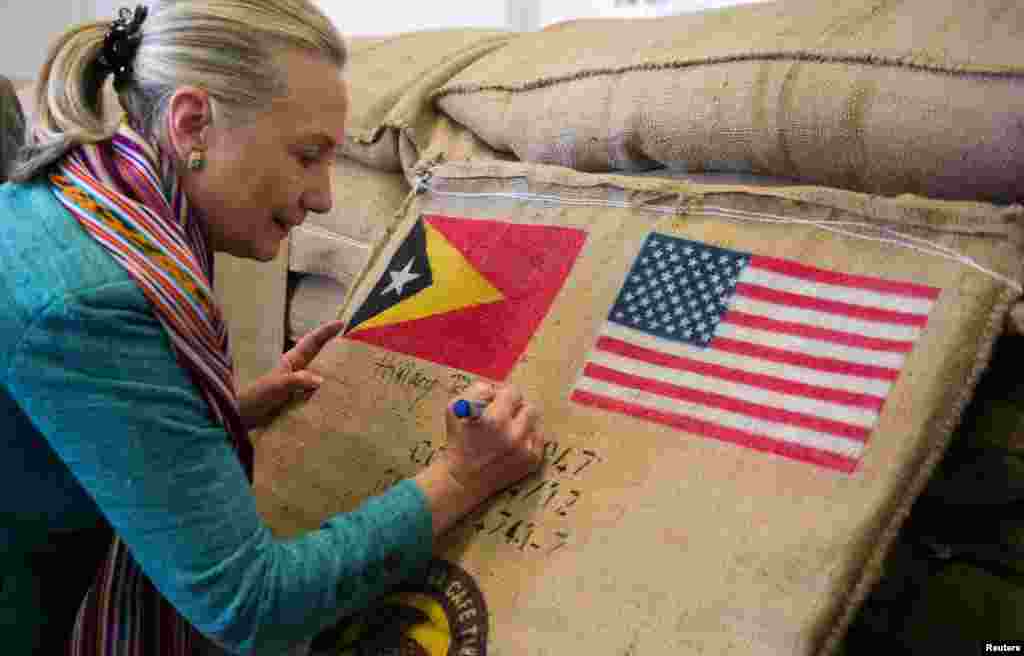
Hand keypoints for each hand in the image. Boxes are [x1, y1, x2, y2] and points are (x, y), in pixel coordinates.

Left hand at [236, 320, 344, 429]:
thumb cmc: (258, 395)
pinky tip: (337, 400)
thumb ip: (297, 380)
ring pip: (320, 375)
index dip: (326, 331)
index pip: (312, 341)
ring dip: (334, 374)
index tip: (342, 323)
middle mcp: (297, 371)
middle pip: (320, 356)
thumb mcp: (278, 384)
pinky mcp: (298, 400)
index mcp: (292, 361)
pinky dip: (327, 395)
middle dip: (335, 350)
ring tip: (352, 376)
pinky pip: (317, 394)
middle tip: (355, 349)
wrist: (244, 416)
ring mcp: (298, 385)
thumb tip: (320, 380)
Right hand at [441, 382, 543, 498]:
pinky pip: (539, 438)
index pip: (513, 392)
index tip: (496, 403)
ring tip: (509, 430)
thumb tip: (495, 389)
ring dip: (523, 422)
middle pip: (528, 406)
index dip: (502, 395)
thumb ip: (475, 390)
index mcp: (494, 419)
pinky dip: (527, 438)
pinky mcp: (532, 461)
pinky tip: (513, 443)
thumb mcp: (454, 408)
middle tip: (504, 416)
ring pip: (535, 421)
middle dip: (516, 409)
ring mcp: (525, 450)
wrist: (463, 480)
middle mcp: (513, 435)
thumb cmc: (457, 441)